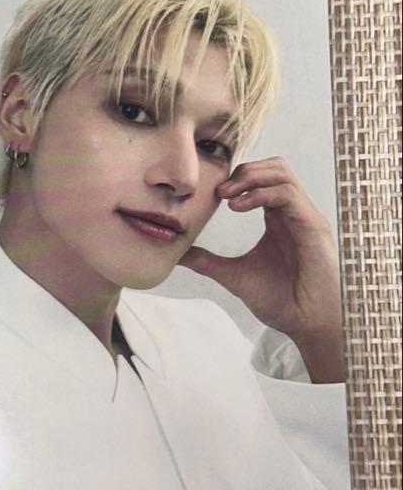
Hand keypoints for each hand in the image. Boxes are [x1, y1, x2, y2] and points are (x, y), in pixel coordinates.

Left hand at [179, 157, 345, 382]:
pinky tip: (238, 207)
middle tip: (218, 191)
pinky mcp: (312, 225)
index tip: (212, 194)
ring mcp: (304, 217)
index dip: (236, 178)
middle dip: (243, 171)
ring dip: (250, 177)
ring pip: (282, 173)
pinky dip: (260, 193)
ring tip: (227, 196)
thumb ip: (207, 262)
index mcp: (277, 219)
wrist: (308, 323)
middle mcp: (293, 213)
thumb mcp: (234, 275)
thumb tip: (178, 253)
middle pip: (274, 167)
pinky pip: (287, 193)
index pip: (262, 178)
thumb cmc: (282, 300)